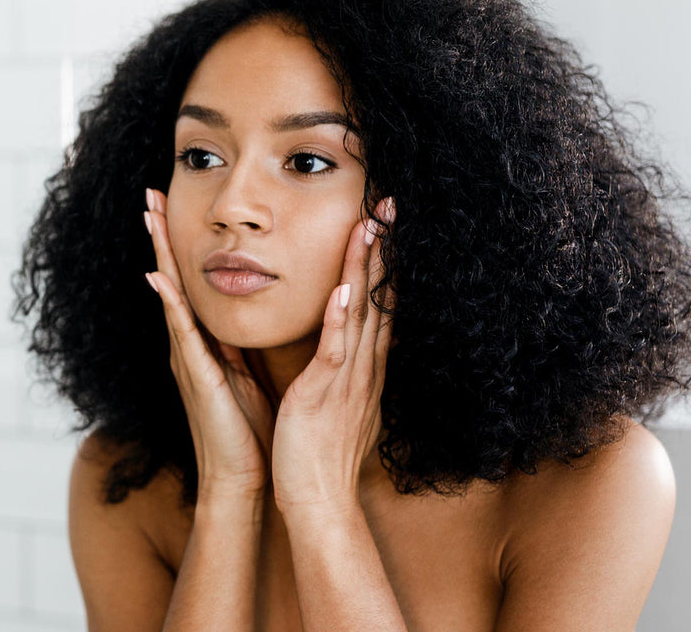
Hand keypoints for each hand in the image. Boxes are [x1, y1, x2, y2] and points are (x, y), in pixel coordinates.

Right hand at [144, 188, 273, 499]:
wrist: (243, 476)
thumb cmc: (249, 426)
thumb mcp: (247, 373)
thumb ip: (241, 344)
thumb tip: (250, 315)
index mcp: (207, 344)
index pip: (191, 286)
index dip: (181, 248)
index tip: (174, 208)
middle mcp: (191, 346)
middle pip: (174, 282)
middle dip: (163, 239)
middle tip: (150, 196)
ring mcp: (189, 360)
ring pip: (173, 298)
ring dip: (161, 257)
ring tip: (149, 217)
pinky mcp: (198, 378)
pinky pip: (183, 335)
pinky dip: (171, 307)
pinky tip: (159, 279)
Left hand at [270, 197, 395, 514]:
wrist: (319, 498)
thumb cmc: (323, 450)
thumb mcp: (343, 401)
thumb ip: (347, 368)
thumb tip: (351, 344)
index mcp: (364, 365)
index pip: (378, 304)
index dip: (383, 263)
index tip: (384, 227)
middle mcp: (363, 365)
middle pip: (376, 297)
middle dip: (382, 250)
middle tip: (387, 207)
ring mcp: (347, 377)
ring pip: (360, 313)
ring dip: (364, 269)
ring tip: (370, 227)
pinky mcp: (324, 392)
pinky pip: (335, 350)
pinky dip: (341, 319)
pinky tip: (344, 288)